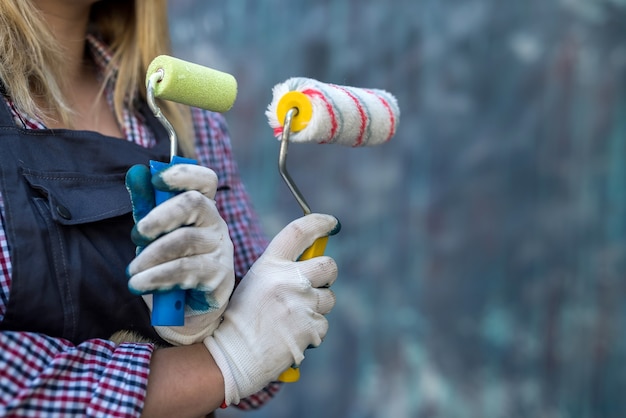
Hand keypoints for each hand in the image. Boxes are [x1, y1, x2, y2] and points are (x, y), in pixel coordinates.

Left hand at [125, 163, 234, 344]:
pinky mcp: (219, 277)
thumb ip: (146, 205)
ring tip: (132, 272)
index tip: (156, 179)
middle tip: (137, 234)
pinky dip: (157, 277)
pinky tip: (140, 284)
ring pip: (185, 240)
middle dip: (160, 216)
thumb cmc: (169, 264)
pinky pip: (185, 271)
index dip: (183, 174)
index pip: (204, 181)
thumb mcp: (154, 234)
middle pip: (195, 204)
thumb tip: (136, 173)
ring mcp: (221, 251)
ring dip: (151, 256)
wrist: (184, 312)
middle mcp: (216, 225)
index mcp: (202, 209)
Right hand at [204, 213, 339, 405]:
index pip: (299, 232)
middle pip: (328, 265)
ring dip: (317, 307)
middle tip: (316, 284)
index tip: (331, 223)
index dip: (319, 223)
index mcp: (270, 264)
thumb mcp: (253, 283)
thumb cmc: (240, 319)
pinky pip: (323, 324)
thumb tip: (309, 265)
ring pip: (329, 298)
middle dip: (327, 274)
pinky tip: (291, 336)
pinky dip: (312, 331)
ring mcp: (301, 303)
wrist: (232, 355)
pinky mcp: (311, 326)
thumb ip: (280, 272)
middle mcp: (288, 279)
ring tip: (292, 319)